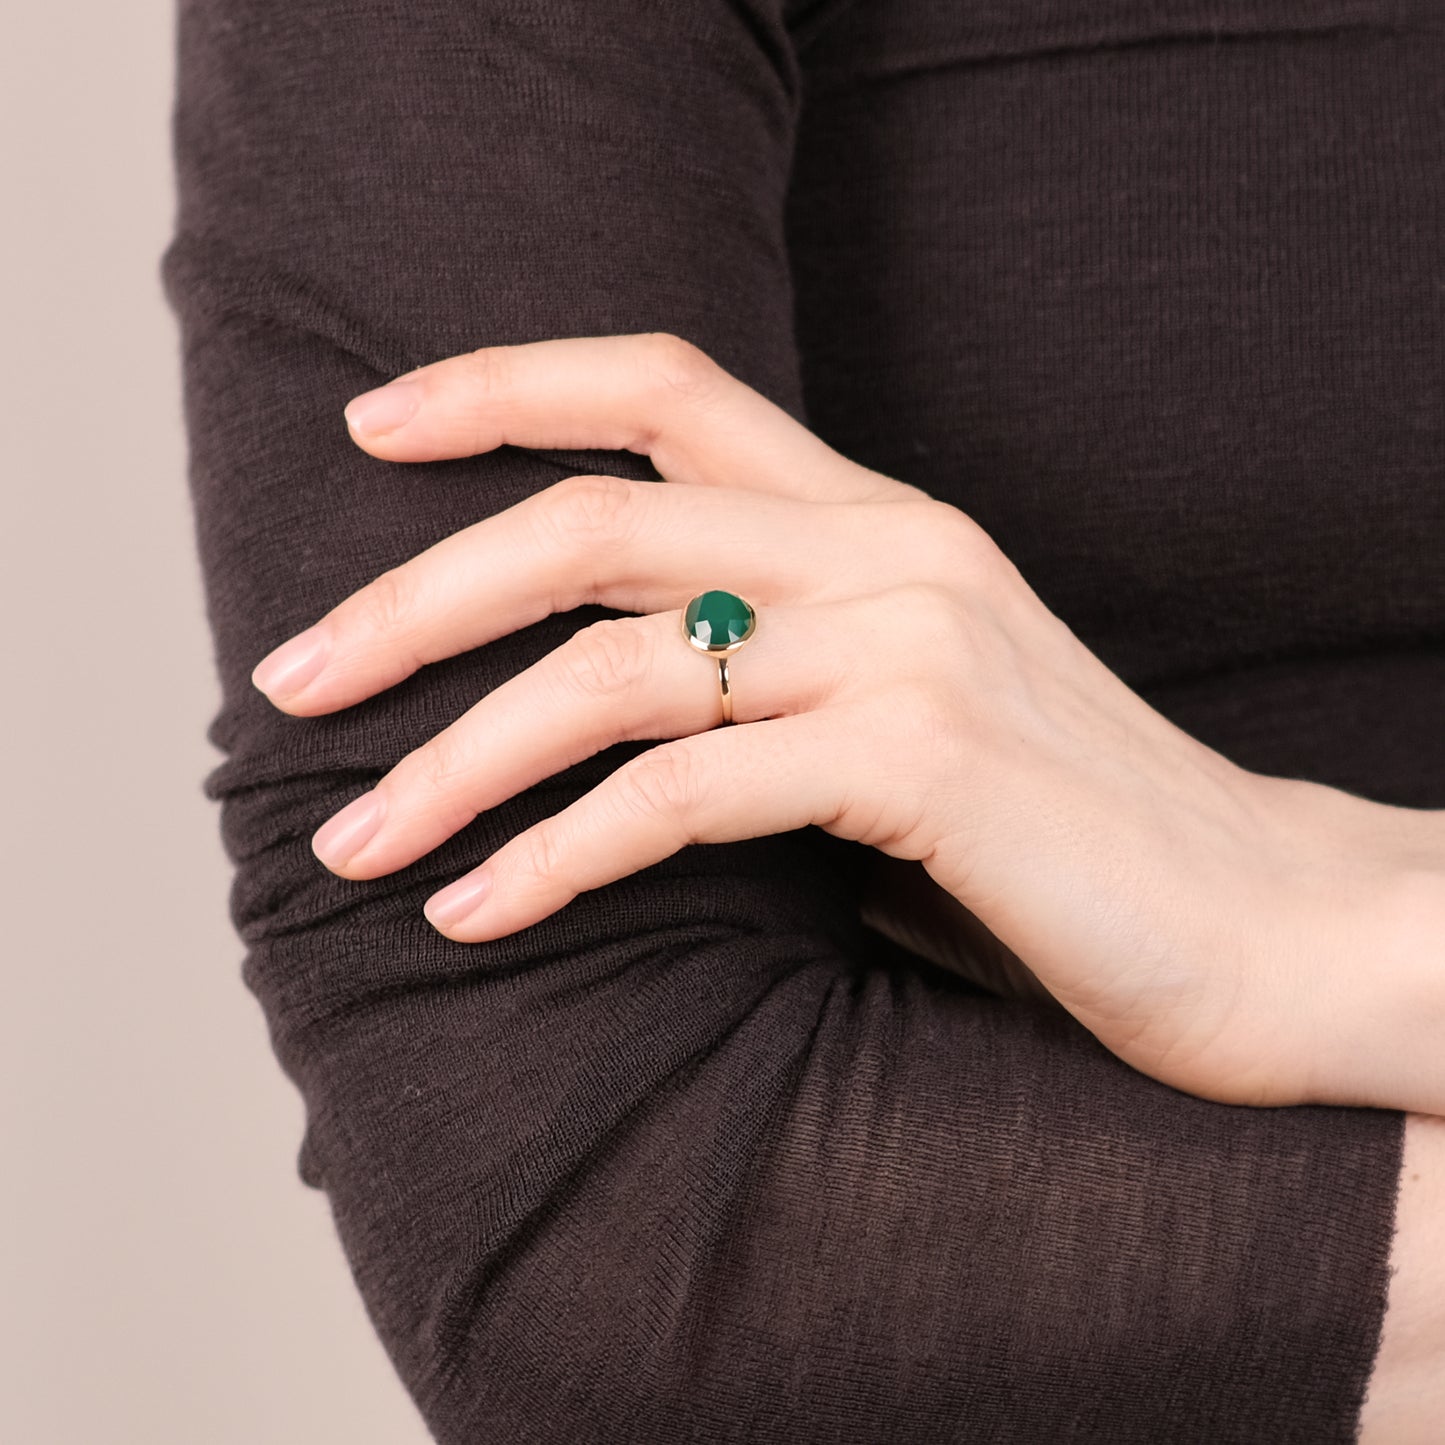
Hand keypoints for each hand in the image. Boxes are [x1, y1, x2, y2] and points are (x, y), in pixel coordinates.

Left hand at [250, 331, 1421, 1108]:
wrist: (1268, 922)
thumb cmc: (1075, 829)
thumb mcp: (913, 705)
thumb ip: (781, 672)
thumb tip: (606, 709)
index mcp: (879, 518)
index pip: (664, 383)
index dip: (505, 387)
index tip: (371, 428)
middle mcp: (886, 550)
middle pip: (593, 521)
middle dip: (415, 597)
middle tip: (295, 681)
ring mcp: (909, 645)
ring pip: (612, 671)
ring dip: (457, 760)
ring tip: (352, 842)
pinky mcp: (925, 761)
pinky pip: (680, 795)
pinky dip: (555, 856)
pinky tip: (476, 912)